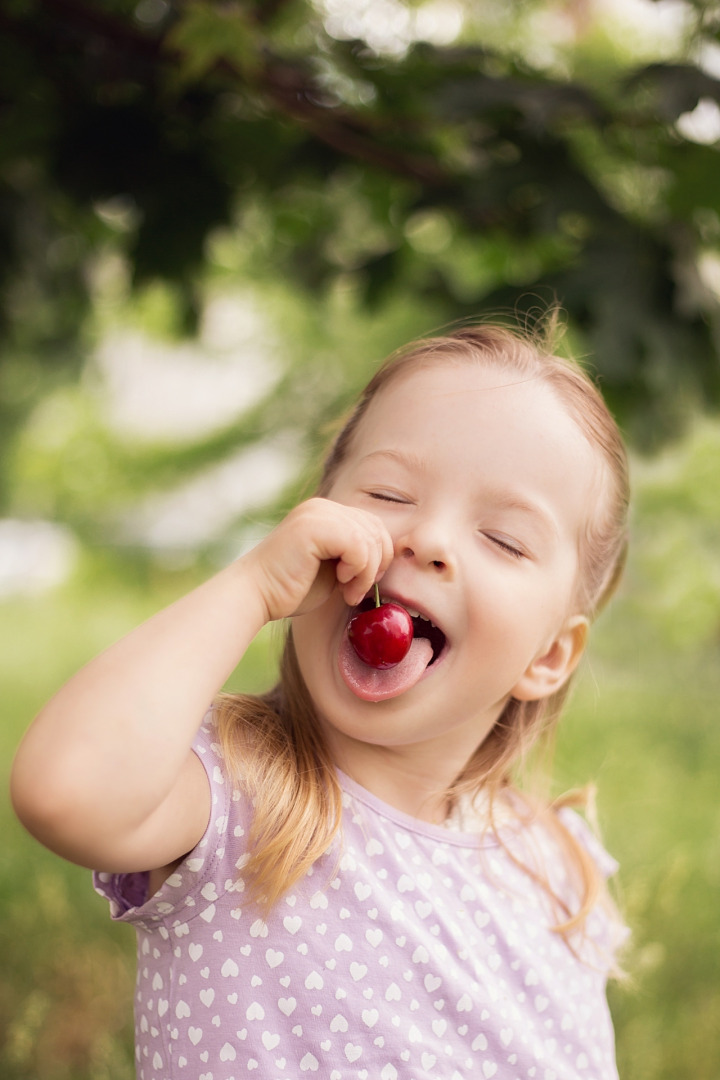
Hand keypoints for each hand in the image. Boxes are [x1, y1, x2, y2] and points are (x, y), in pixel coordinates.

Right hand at [245, 498, 393, 621]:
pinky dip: (358, 569)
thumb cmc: (291, 589)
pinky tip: (341, 582)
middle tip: (357, 590)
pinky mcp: (312, 527)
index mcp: (326, 513)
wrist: (255, 596)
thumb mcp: (332, 566)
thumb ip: (355, 554)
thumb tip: (387, 556)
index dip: (379, 556)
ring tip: (349, 591)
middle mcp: (321, 507)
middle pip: (376, 529)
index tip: (363, 583)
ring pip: (369, 538)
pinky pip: (357, 545)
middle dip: (376, 565)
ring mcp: (316, 514)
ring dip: (367, 572)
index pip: (373, 525)